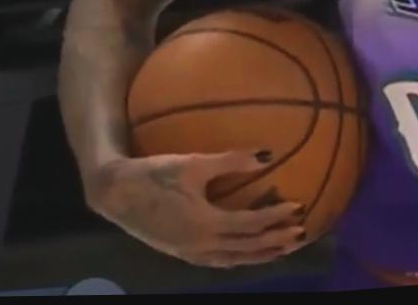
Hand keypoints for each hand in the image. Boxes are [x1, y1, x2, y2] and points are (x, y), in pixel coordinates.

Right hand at [85, 151, 308, 268]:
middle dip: (276, 243)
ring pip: (235, 260)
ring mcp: (191, 253)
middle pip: (248, 249)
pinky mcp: (182, 253)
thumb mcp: (193, 164)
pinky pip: (220, 262)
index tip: (298, 208)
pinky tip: (246, 254)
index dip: (276, 218)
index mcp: (207, 224)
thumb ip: (231, 161)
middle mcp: (202, 246)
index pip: (252, 225)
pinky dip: (239, 259)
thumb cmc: (154, 174)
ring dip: (261, 255)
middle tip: (301, 235)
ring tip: (283, 249)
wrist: (116, 193)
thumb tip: (267, 154)